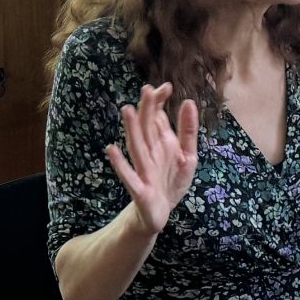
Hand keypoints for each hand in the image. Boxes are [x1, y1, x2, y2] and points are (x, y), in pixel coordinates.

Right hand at [104, 83, 199, 235]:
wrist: (160, 212)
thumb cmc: (171, 181)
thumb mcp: (187, 155)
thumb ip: (188, 131)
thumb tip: (188, 102)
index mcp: (161, 143)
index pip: (158, 117)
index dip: (160, 103)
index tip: (166, 86)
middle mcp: (150, 153)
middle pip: (147, 128)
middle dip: (147, 110)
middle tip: (147, 89)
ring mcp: (143, 170)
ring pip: (136, 147)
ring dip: (132, 130)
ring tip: (127, 110)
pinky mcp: (139, 189)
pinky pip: (129, 175)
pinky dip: (120, 164)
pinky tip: (111, 150)